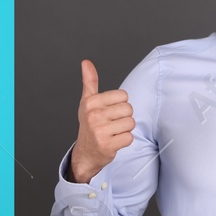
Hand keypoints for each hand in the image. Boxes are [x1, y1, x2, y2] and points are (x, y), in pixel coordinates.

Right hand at [73, 58, 135, 183]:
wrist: (85, 153)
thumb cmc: (89, 125)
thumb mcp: (87, 102)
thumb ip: (89, 81)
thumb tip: (86, 62)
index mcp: (91, 102)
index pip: (123, 95)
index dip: (119, 104)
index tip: (108, 112)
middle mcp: (94, 115)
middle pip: (129, 109)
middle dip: (123, 117)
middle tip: (111, 124)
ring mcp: (100, 131)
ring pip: (130, 123)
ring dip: (124, 130)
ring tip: (112, 133)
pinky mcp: (107, 145)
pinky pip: (129, 138)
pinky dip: (124, 141)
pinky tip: (113, 142)